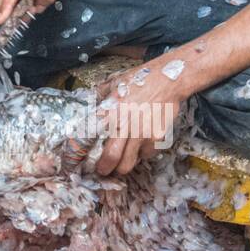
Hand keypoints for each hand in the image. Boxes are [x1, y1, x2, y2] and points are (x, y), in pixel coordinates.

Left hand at [92, 61, 184, 176]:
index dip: (85, 152)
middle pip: (113, 159)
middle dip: (106, 169)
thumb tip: (86, 100)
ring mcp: (143, 133)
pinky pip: (147, 154)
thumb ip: (100, 95)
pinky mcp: (157, 138)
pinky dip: (142, 154)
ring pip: (131, 161)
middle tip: (104, 171)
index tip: (81, 161)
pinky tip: (140, 144)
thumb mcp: (115, 83)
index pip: (92, 137)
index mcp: (111, 111)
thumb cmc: (140, 80)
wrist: (168, 80)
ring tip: (122, 160)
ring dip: (125, 164)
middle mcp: (125, 125)